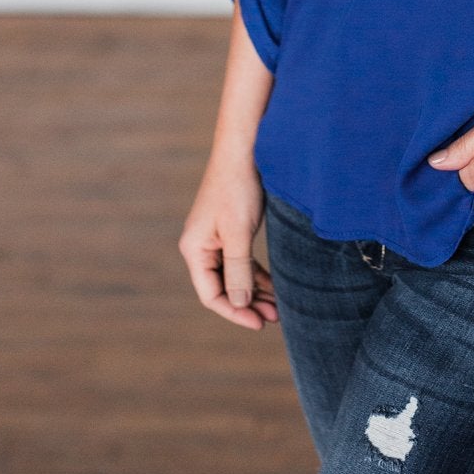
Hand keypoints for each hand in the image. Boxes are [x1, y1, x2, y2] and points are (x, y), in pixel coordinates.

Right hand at [178, 152, 279, 330]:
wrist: (245, 150)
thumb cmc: (238, 188)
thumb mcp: (238, 234)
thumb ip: (238, 270)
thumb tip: (240, 303)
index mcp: (195, 250)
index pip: (211, 295)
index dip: (235, 312)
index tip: (260, 323)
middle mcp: (201, 247)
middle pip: (223, 288)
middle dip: (248, 304)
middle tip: (276, 317)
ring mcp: (216, 239)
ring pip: (234, 276)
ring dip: (255, 291)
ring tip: (279, 307)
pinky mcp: (231, 230)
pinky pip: (242, 262)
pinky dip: (257, 274)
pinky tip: (275, 285)